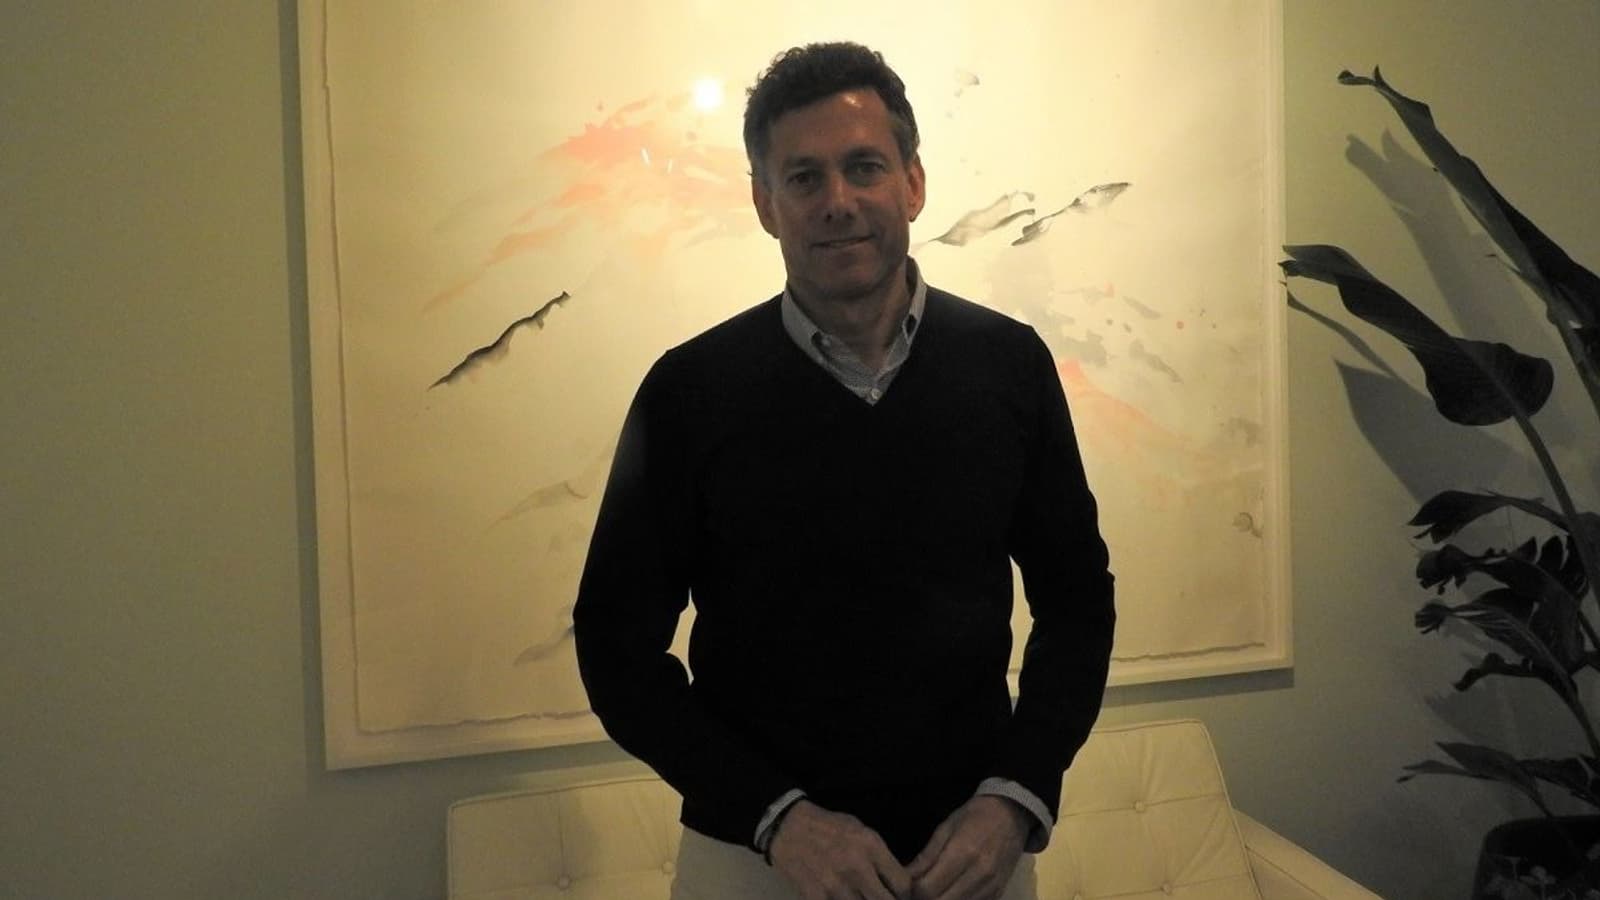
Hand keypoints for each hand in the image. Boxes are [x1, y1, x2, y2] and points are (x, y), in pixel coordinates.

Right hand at [768, 800, 912, 899]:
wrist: (787, 828)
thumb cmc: (827, 827)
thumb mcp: (861, 830)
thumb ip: (880, 855)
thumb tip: (895, 879)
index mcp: (870, 846)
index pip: (903, 884)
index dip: (905, 894)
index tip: (899, 895)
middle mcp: (856, 867)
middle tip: (882, 898)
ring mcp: (836, 885)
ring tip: (860, 895)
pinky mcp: (817, 897)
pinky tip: (842, 897)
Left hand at [906, 796, 1029, 899]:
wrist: (1011, 815)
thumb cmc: (974, 817)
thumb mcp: (945, 829)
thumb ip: (926, 856)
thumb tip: (905, 878)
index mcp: (962, 853)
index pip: (928, 889)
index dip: (913, 891)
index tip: (909, 884)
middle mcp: (978, 875)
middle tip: (920, 890)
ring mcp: (991, 888)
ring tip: (935, 891)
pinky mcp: (998, 894)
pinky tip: (952, 893)